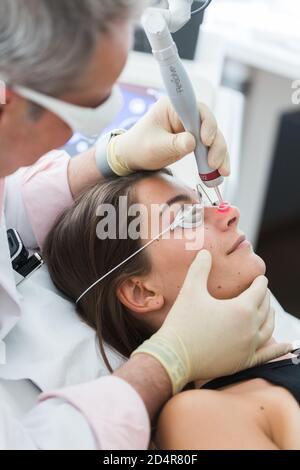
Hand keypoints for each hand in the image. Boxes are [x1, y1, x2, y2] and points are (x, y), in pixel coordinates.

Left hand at [110, 97, 229, 176]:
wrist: (133, 157)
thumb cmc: (139, 147)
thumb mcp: (155, 146)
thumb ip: (174, 144)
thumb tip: (193, 143)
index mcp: (173, 107)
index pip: (197, 110)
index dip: (206, 123)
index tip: (205, 140)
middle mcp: (186, 114)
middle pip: (210, 125)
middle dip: (216, 145)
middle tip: (213, 163)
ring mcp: (191, 127)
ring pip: (214, 138)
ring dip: (220, 155)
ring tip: (221, 172)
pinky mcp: (195, 141)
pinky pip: (210, 149)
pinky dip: (216, 160)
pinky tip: (221, 172)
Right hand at [132, 250, 291, 393]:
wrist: (174, 357)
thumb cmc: (182, 322)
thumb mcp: (190, 290)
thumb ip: (200, 268)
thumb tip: (205, 252)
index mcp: (241, 308)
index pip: (258, 291)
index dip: (260, 282)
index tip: (260, 278)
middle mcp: (250, 328)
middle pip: (265, 308)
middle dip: (265, 297)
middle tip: (262, 291)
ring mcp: (248, 347)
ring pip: (268, 329)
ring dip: (270, 317)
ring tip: (269, 310)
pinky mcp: (243, 362)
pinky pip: (267, 354)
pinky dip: (279, 349)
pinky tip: (287, 346)